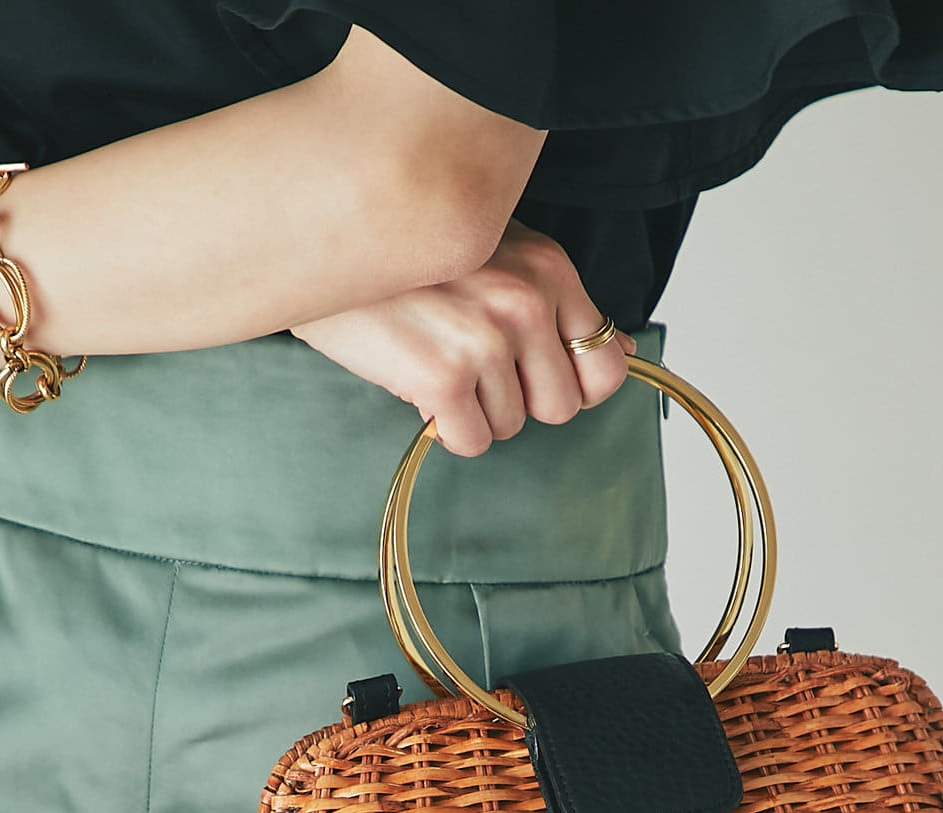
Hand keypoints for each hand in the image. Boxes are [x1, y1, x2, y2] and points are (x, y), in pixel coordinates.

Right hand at [290, 218, 636, 456]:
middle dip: (519, 400)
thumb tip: (624, 349)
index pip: (606, 365)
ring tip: (436, 359)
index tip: (536, 375)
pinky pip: (471, 441)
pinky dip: (445, 428)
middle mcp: (526, 301)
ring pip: (512, 426)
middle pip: (560, 407)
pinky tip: (419, 385)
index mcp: (549, 269)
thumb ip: (560, 301)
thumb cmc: (409, 251)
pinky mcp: (443, 377)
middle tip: (473, 366)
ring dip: (475, 410)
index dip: (573, 384)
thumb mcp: (498, 252)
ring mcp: (485, 340)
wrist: (318, 240)